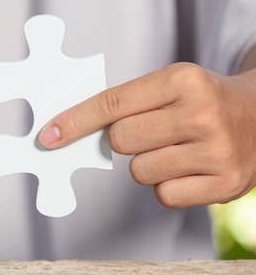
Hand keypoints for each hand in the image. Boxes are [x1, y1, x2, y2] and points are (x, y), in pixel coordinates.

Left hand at [38, 62, 255, 207]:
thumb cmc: (202, 99)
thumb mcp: (170, 84)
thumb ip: (125, 102)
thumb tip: (67, 130)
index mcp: (182, 80)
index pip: (111, 104)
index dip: (74, 121)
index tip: (47, 137)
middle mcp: (201, 113)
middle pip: (120, 140)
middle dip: (124, 139)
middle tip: (152, 131)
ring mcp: (217, 151)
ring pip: (139, 171)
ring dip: (147, 164)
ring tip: (176, 148)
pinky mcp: (226, 184)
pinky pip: (163, 195)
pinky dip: (167, 186)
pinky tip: (189, 168)